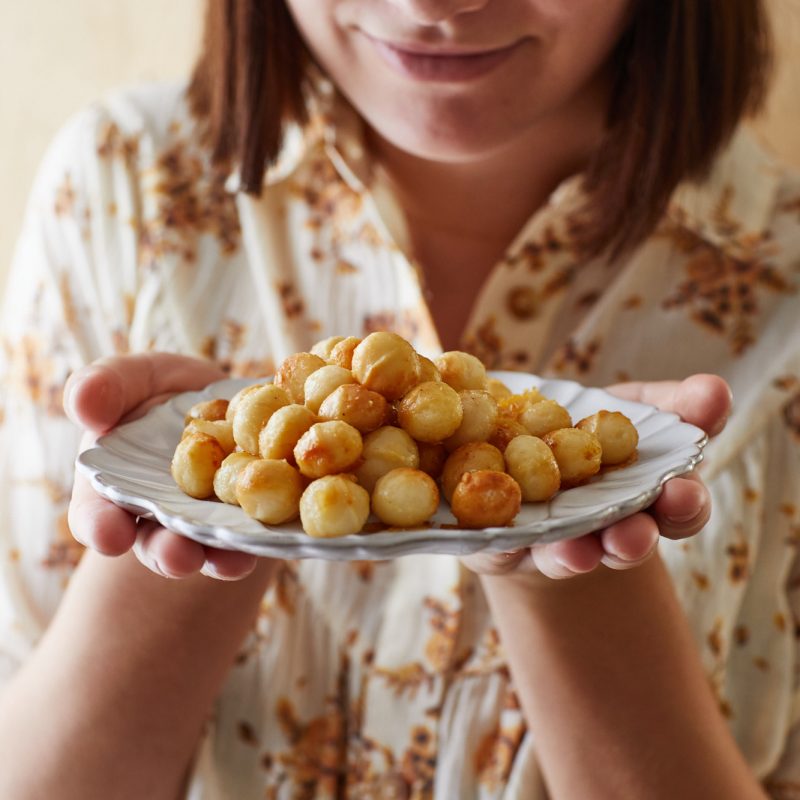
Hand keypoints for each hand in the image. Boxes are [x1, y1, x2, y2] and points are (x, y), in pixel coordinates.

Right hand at [65, 352, 258, 579]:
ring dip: (219, 558)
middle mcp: (162, 519)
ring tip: (230, 562)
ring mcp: (209, 526)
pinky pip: (256, 537)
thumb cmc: (165, 394)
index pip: (100, 516)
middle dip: (168, 553)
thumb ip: (104, 388)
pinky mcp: (252, 523)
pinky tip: (271, 542)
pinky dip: (263, 541)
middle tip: (178, 557)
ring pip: (210, 549)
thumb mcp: (132, 379)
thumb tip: (84, 405)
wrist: (230, 405)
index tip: (109, 535)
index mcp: (118, 490)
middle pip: (157, 544)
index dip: (101, 526)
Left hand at [462, 374, 730, 578]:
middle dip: (632, 540)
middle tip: (632, 536)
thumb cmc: (594, 431)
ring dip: (575, 555)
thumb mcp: (639, 409)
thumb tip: (716, 389)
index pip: (679, 511)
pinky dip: (507, 544)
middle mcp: (607, 533)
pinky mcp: (505, 546)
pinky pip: (505, 549)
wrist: (521, 459)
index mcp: (648, 501)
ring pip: (570, 555)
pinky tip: (507, 539)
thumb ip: (677, 405)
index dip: (683, 506)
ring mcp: (555, 544)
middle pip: (628, 543)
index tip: (681, 494)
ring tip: (575, 553)